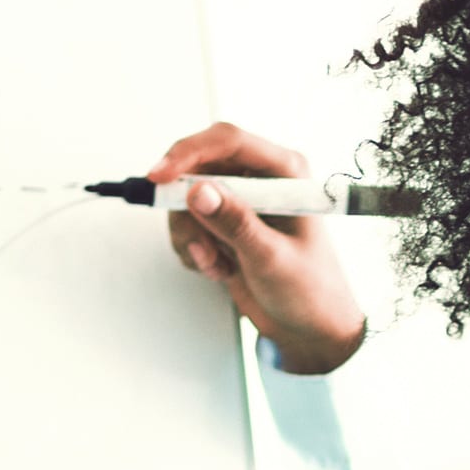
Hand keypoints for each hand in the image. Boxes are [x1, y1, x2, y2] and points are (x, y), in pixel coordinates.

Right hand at [153, 121, 368, 372]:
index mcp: (285, 172)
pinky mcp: (223, 225)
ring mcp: (239, 202)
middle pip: (198, 166)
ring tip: (216, 263)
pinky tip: (220, 268)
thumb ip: (235, 222)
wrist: (308, 327)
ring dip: (192, 236)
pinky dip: (194, 250)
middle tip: (195, 241)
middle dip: (186, 206)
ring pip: (186, 198)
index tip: (160, 177)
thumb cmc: (309, 290)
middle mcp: (260, 179)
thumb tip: (199, 191)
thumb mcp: (271, 257)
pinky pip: (187, 223)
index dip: (188, 153)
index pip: (228, 142)